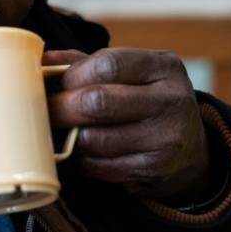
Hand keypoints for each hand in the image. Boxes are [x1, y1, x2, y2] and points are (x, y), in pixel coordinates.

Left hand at [44, 48, 210, 200]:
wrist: (190, 150)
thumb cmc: (145, 101)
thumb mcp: (130, 73)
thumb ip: (86, 63)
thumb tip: (41, 60)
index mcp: (163, 67)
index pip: (108, 64)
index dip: (72, 74)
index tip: (57, 83)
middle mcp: (170, 101)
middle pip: (97, 102)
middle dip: (60, 107)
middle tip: (45, 110)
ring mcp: (164, 139)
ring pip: (92, 139)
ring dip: (66, 136)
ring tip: (59, 130)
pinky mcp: (151, 171)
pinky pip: (96, 166)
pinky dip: (79, 159)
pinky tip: (80, 151)